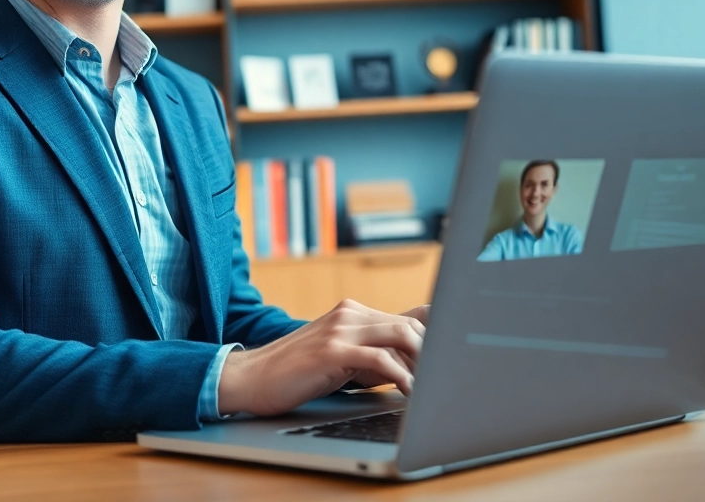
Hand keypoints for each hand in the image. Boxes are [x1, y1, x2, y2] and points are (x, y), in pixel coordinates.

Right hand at [217, 299, 426, 416]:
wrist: (251, 378)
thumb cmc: (298, 373)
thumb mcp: (342, 356)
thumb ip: (374, 351)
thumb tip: (415, 359)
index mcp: (353, 312)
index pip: (409, 316)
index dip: (435, 336)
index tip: (453, 357)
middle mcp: (350, 314)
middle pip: (410, 324)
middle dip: (433, 352)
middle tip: (444, 378)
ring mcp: (341, 329)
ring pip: (400, 335)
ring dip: (423, 362)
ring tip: (432, 386)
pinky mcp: (332, 350)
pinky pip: (379, 358)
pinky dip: (401, 375)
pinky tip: (409, 391)